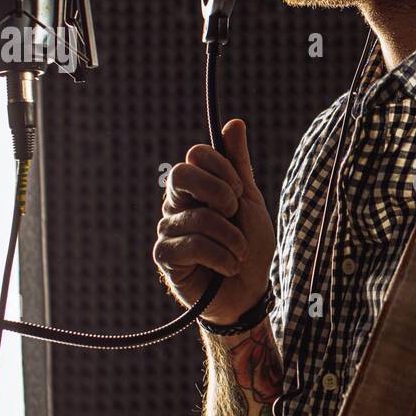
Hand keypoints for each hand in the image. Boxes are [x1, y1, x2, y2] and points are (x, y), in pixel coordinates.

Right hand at [154, 118, 273, 325]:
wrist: (249, 292)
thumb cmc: (250, 246)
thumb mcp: (249, 201)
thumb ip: (238, 164)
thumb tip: (234, 123)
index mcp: (195, 186)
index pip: (197, 154)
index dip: (223, 169)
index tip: (239, 192)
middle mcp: (175, 203)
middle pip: (182, 173)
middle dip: (220, 193)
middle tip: (235, 214)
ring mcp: (167, 229)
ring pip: (200, 217)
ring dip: (233, 238)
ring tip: (239, 253)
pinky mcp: (165, 256)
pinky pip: (196, 245)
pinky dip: (223, 257)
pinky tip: (228, 267)